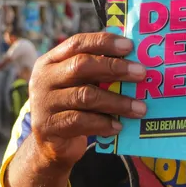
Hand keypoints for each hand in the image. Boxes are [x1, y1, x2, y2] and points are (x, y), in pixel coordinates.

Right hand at [26, 32, 146, 170]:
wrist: (49, 144)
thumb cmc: (72, 106)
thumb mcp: (78, 84)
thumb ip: (97, 72)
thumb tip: (135, 62)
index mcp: (51, 61)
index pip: (77, 43)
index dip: (104, 42)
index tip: (130, 46)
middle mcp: (44, 79)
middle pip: (81, 66)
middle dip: (114, 68)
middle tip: (141, 73)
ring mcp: (45, 103)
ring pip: (85, 96)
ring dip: (117, 102)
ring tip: (140, 108)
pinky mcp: (49, 127)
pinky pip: (81, 122)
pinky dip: (104, 124)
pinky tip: (119, 126)